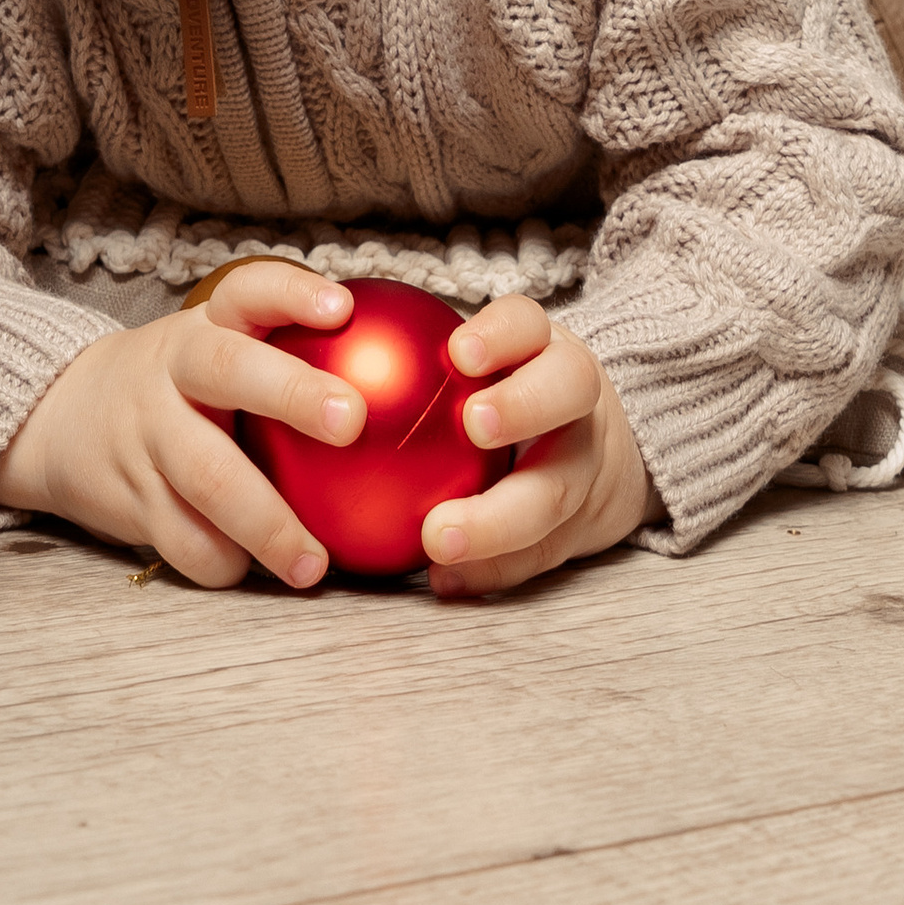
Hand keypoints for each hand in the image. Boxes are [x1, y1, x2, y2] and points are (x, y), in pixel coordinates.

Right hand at [0, 260, 361, 587]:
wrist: (61, 418)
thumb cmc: (179, 388)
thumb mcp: (216, 352)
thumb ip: (288, 361)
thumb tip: (413, 388)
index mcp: (205, 329)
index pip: (247, 291)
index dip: (292, 294)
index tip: (342, 306)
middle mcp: (173, 372)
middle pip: (227, 369)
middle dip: (290, 390)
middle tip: (350, 421)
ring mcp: (147, 435)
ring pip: (206, 475)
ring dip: (266, 523)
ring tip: (314, 565)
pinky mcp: (130, 499)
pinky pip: (182, 540)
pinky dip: (223, 562)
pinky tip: (257, 576)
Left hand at [421, 295, 657, 598]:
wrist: (598, 460)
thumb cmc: (502, 401)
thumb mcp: (479, 367)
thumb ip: (412, 362)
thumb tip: (304, 348)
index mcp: (542, 350)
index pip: (528, 324)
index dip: (500, 333)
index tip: (458, 352)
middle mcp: (576, 403)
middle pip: (566, 392)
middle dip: (523, 406)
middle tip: (473, 424)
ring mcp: (587, 467)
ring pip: (558, 491)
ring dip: (498, 520)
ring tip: (439, 540)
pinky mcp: (583, 530)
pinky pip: (540, 555)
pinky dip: (492, 570)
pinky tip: (442, 580)